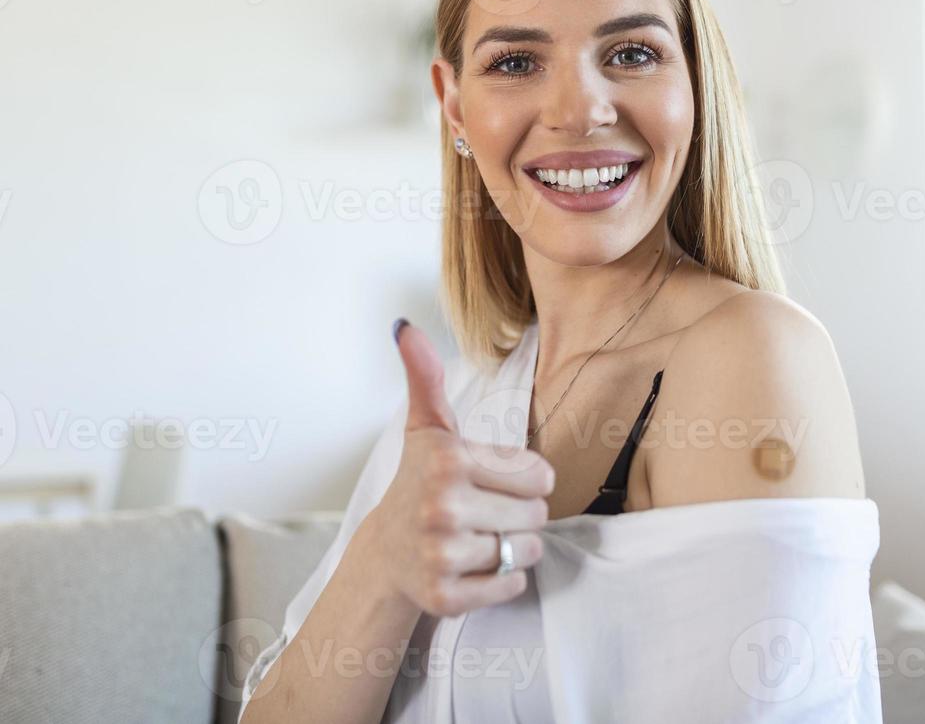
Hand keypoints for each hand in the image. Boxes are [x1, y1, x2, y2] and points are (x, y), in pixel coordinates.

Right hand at [367, 319, 553, 617]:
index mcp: (447, 460)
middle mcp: (442, 507)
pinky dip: (503, 580)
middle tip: (485, 511)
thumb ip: (424, 377)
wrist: (385, 553)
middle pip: (537, 515)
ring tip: (480, 537)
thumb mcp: (427, 428)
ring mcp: (441, 555)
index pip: (539, 475)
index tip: (492, 480)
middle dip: (520, 515)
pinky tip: (474, 565)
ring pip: (526, 551)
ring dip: (514, 548)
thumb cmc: (419, 482)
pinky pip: (511, 587)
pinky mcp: (445, 597)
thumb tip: (404, 326)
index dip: (524, 479)